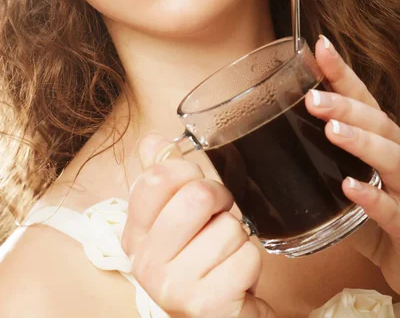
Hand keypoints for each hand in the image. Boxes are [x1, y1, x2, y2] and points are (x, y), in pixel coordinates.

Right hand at [121, 133, 274, 317]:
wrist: (219, 316)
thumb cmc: (199, 261)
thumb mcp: (175, 218)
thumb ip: (164, 177)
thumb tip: (154, 141)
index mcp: (134, 233)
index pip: (155, 177)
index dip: (186, 171)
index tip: (194, 183)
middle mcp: (146, 261)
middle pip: (196, 196)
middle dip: (220, 199)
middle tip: (218, 216)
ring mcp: (173, 286)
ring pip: (228, 227)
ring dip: (237, 236)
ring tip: (223, 253)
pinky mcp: (207, 305)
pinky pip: (247, 256)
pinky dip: (250, 261)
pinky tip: (234, 275)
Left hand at [305, 35, 399, 293]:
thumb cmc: (370, 214)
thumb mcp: (342, 181)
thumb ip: (315, 161)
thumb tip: (259, 142)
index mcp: (379, 141)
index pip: (363, 100)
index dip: (342, 73)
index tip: (320, 46)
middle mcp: (395, 157)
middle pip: (377, 122)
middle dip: (346, 106)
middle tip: (312, 97)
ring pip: (392, 158)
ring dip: (361, 142)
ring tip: (332, 130)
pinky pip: (391, 210)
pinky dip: (372, 198)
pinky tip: (349, 188)